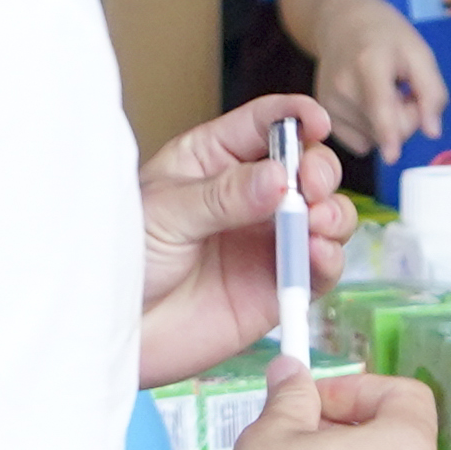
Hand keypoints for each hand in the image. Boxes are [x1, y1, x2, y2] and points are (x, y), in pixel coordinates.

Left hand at [134, 97, 348, 383]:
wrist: (116, 332)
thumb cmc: (123, 262)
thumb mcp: (165, 215)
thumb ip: (223, 196)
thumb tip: (279, 178)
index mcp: (214, 160)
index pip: (264, 124)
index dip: (296, 117)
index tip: (316, 123)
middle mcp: (250, 196)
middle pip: (307, 166)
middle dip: (319, 170)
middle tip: (309, 187)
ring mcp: (268, 241)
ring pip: (325, 214)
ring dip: (333, 214)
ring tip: (315, 225)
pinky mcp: (279, 286)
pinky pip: (320, 268)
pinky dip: (330, 258)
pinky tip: (316, 254)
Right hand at [306, 0, 450, 163]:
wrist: (341, 24)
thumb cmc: (387, 36)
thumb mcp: (419, 53)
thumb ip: (432, 92)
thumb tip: (433, 132)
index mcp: (369, 64)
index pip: (380, 106)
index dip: (389, 132)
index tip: (392, 156)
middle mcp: (343, 87)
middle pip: (387, 129)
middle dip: (406, 119)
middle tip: (404, 92)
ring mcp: (329, 104)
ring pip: (374, 140)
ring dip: (388, 125)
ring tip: (382, 93)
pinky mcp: (323, 116)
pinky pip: (359, 144)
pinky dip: (371, 132)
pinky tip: (368, 106)